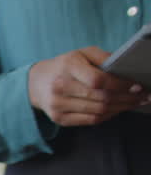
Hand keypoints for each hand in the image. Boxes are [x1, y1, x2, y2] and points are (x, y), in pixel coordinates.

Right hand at [28, 46, 148, 126]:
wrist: (35, 83)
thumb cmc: (64, 66)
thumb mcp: (81, 53)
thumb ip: (103, 57)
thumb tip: (125, 68)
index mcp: (67, 67)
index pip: (98, 80)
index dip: (120, 85)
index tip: (137, 85)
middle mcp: (59, 87)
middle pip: (101, 98)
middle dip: (126, 98)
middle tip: (143, 96)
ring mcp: (58, 106)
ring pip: (98, 111)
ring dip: (121, 108)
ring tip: (134, 103)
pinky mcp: (59, 119)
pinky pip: (91, 120)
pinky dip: (108, 116)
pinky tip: (118, 110)